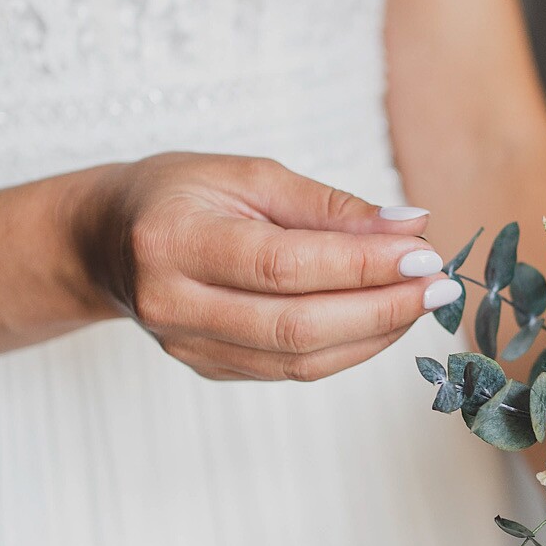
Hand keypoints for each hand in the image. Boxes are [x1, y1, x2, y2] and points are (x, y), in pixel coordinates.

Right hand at [76, 152, 457, 381]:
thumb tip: (410, 227)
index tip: (425, 253)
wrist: (105, 240)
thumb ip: (328, 206)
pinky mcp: (209, 369)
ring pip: (300, 360)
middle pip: (296, 326)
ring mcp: (188, 347)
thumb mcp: (249, 175)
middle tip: (440, 286)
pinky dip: (348, 348)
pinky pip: (291, 370)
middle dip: (382, 309)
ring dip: (375, 334)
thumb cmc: (181, 193)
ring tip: (422, 302)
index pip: (285, 266)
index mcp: (175, 242)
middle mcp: (173, 304)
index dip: (362, 266)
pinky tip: (384, 320)